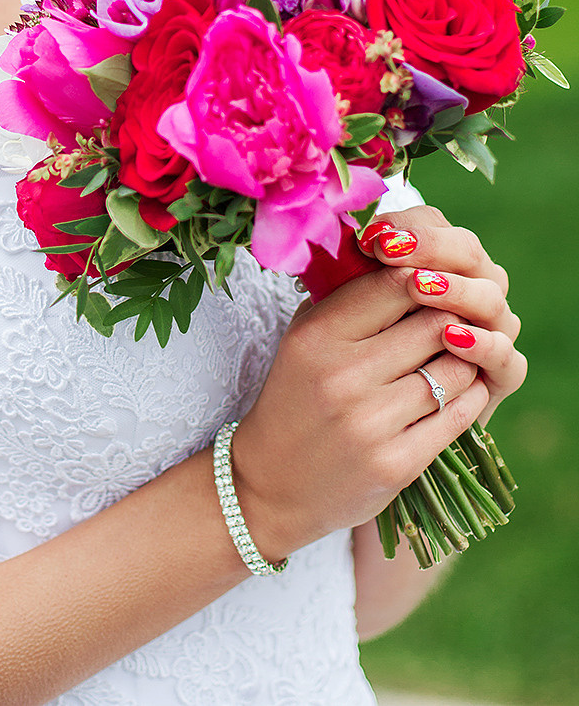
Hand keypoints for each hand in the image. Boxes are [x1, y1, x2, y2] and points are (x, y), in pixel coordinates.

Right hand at [229, 208, 522, 562]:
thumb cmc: (294, 397)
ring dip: (465, 358)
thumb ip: (346, 296)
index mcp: (317, 336)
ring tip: (457, 354)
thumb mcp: (303, 338)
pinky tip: (459, 390)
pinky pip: (457, 415)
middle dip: (451, 317)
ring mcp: (371, 423)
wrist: (270, 484)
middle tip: (456, 317)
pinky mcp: (396, 464)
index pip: (393, 285)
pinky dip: (468, 397)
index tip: (431, 282)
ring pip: (452, 369)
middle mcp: (343, 376)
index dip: (423, 277)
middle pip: (431, 323)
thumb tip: (403, 253)